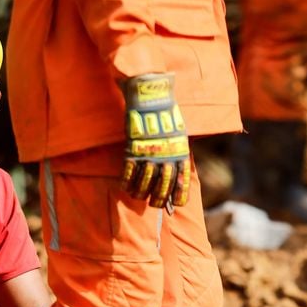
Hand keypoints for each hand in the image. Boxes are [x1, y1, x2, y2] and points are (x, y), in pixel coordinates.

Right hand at [122, 73, 191, 208]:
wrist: (152, 100)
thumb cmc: (168, 118)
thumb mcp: (181, 138)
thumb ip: (178, 156)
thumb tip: (175, 174)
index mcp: (180, 157)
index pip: (181, 186)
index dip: (176, 198)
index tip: (172, 206)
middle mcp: (165, 160)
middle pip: (162, 190)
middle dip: (157, 201)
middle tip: (152, 203)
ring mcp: (148, 157)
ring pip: (144, 185)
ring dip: (140, 194)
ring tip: (137, 196)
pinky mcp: (133, 152)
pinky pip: (128, 174)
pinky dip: (126, 183)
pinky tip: (125, 187)